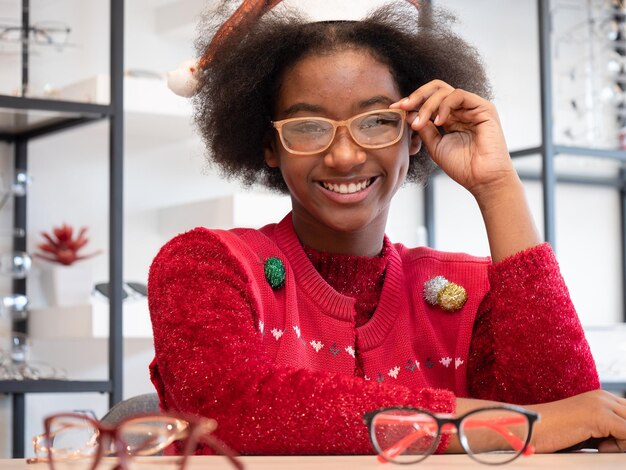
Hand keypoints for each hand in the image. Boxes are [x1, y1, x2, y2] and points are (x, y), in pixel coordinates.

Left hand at [391, 80, 514, 198]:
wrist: (482, 179)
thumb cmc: (462, 166)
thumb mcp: (435, 145)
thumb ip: (424, 128)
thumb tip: (408, 113)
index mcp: (450, 118)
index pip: (429, 100)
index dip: (412, 102)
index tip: (395, 108)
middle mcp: (461, 110)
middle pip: (436, 89)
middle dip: (417, 96)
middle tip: (403, 106)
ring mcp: (472, 107)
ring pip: (445, 91)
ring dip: (428, 105)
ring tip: (420, 123)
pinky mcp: (483, 108)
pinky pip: (459, 95)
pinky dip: (444, 105)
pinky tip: (438, 121)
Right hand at [529, 390, 625, 452]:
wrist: (527, 428)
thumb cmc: (551, 434)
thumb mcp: (586, 432)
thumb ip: (606, 432)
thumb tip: (621, 442)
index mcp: (600, 398)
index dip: (624, 435)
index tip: (611, 445)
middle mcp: (603, 396)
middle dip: (625, 437)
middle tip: (607, 447)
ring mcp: (601, 403)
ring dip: (624, 442)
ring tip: (602, 447)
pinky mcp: (599, 415)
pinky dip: (621, 446)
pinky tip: (600, 447)